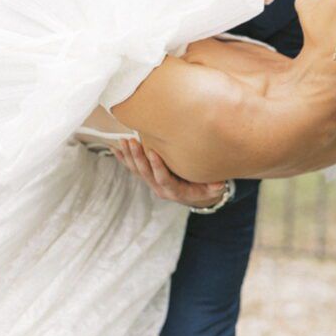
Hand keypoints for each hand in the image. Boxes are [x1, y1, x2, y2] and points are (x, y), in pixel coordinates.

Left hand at [109, 137, 226, 208]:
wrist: (191, 195)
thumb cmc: (201, 188)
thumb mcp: (210, 189)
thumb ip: (214, 187)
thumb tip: (220, 184)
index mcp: (173, 190)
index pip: (163, 178)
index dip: (157, 166)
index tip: (152, 152)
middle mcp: (158, 187)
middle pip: (145, 173)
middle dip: (138, 157)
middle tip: (132, 142)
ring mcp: (150, 181)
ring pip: (136, 169)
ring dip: (129, 155)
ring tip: (123, 140)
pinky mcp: (146, 175)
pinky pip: (132, 167)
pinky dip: (123, 158)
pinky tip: (116, 148)